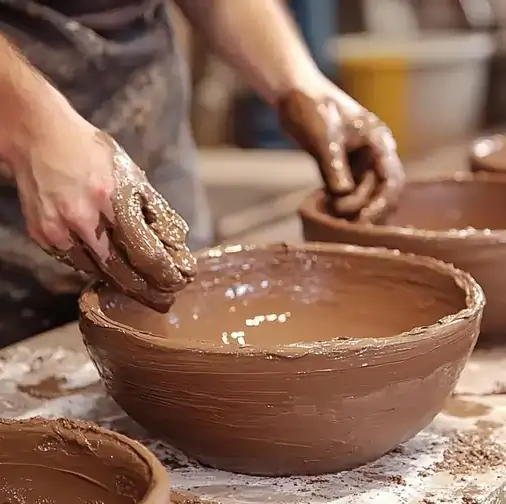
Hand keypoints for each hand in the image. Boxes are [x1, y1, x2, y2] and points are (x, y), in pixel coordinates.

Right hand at [8, 111, 195, 310]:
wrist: (39, 138)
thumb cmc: (93, 154)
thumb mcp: (132, 175)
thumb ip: (155, 211)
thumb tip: (176, 243)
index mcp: (112, 199)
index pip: (145, 253)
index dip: (164, 273)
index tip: (178, 283)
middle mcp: (83, 219)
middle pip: (120, 272)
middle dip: (146, 291)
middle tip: (163, 301)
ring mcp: (59, 229)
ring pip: (97, 271)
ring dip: (121, 283)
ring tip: (142, 289)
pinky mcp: (43, 235)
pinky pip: (76, 262)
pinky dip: (96, 268)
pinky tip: (110, 269)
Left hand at [277, 82, 404, 221]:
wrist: (294, 95)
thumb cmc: (312, 108)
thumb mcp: (322, 138)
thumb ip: (334, 166)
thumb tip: (343, 196)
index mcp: (378, 142)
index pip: (390, 179)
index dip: (380, 203)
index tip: (363, 219)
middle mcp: (374, 154)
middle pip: (383, 191)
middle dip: (369, 210)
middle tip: (350, 228)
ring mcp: (358, 162)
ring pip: (366, 195)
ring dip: (355, 210)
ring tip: (337, 223)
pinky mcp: (342, 169)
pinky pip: (348, 193)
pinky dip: (342, 205)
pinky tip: (330, 216)